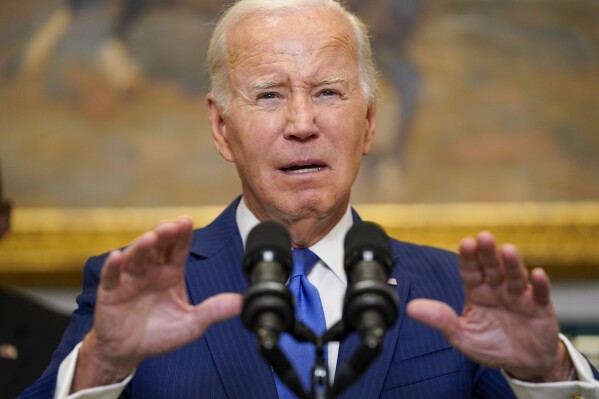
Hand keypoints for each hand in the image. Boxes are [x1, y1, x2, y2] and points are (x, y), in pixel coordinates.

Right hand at [71, 217, 241, 391]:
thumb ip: (214, 311)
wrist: (129, 351)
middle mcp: (151, 271)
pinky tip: (116, 257)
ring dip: (141, 246)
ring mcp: (129, 279)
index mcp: (171, 273)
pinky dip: (112, 266)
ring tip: (150, 238)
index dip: (182, 235)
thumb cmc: (160, 333)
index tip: (187, 221)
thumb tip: (243, 303)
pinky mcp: (111, 292)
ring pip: (135, 257)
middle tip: (172, 226)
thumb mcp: (192, 324)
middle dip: (164, 234)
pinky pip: (110, 277)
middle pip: (157, 247)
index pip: (178, 249)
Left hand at [406, 231, 570, 381]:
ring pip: (515, 277)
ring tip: (508, 250)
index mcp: (477, 292)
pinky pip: (541, 295)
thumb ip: (441, 320)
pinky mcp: (541, 309)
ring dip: (512, 264)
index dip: (468, 258)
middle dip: (488, 253)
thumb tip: (411, 308)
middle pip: (492, 268)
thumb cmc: (491, 345)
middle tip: (483, 237)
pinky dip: (540, 285)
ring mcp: (520, 297)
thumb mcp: (462, 337)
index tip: (465, 243)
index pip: (470, 271)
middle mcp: (497, 289)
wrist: (523, 363)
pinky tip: (537, 274)